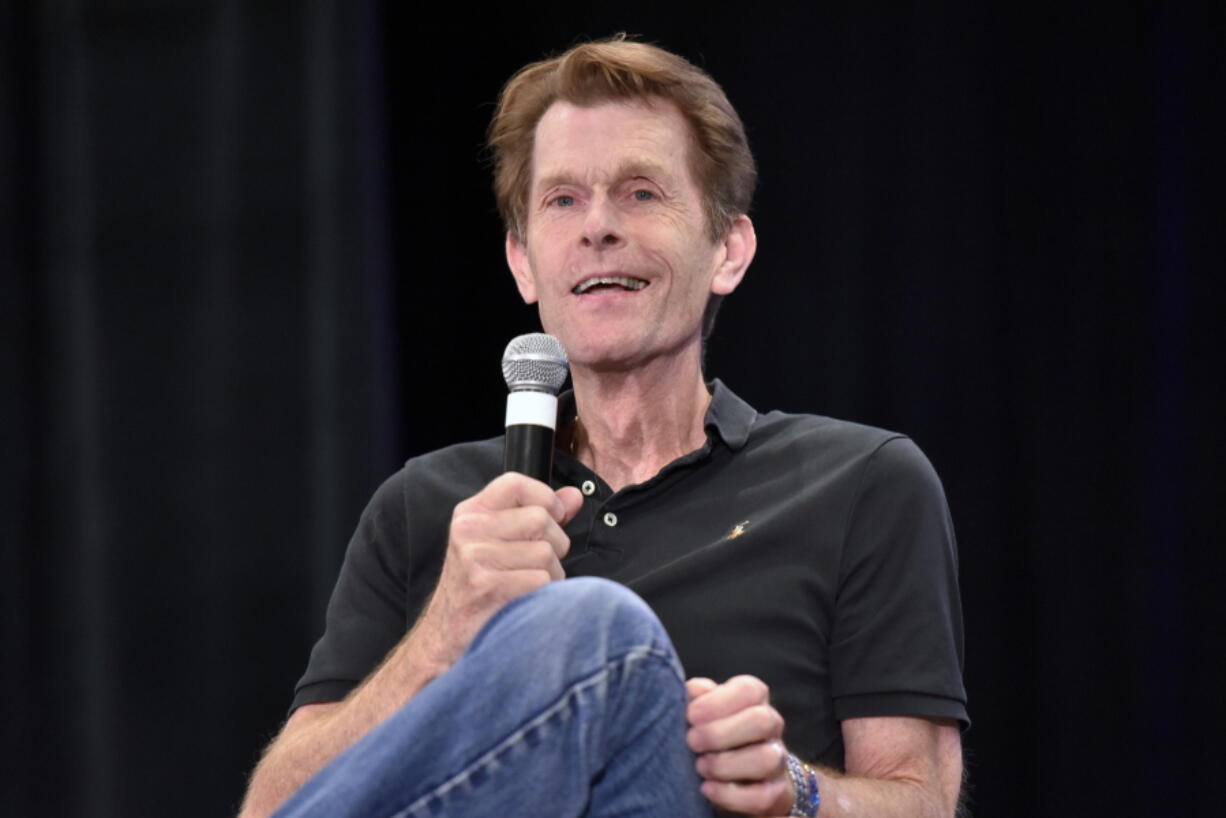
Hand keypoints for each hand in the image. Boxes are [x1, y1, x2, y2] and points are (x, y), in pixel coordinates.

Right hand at [417, 473, 583, 667]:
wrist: (446, 641)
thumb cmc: (478, 591)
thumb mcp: (499, 543)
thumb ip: (538, 515)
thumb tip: (574, 496)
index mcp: (470, 514)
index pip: (516, 483)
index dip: (545, 498)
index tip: (552, 518)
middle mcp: (468, 531)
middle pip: (541, 519)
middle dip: (554, 546)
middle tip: (534, 567)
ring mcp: (475, 559)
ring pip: (546, 553)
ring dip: (551, 577)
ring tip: (527, 589)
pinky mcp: (487, 587)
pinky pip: (542, 581)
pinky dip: (544, 597)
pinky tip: (525, 604)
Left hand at [686, 675, 792, 816]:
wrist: (735, 778)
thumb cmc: (713, 735)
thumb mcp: (704, 713)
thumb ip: (697, 698)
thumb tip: (693, 690)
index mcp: (754, 700)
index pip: (749, 690)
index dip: (718, 702)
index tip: (690, 716)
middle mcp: (771, 727)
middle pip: (762, 721)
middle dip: (720, 733)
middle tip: (692, 742)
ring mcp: (777, 761)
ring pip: (766, 759)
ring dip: (725, 765)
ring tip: (700, 767)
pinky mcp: (776, 793)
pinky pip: (762, 796)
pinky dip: (730, 795)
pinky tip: (707, 789)